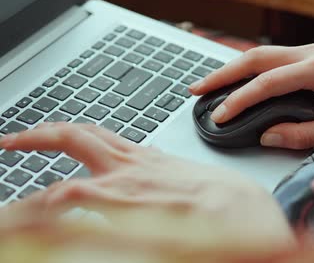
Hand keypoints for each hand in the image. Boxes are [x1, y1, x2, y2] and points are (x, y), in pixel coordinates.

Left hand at [0, 123, 294, 252]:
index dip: (60, 131)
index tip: (39, 135)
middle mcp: (134, 166)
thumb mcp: (189, 180)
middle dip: (36, 135)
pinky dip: (55, 202)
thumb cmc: (231, 203)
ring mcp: (131, 187)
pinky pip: (79, 199)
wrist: (254, 217)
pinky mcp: (133, 210)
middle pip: (76, 136)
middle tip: (11, 141)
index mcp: (146, 158)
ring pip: (67, 170)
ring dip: (34, 188)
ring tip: (13, 204)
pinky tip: (49, 208)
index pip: (93, 134)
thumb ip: (158, 175)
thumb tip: (138, 175)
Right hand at [190, 43, 313, 149]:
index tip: (220, 116)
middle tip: (195, 88)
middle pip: (256, 58)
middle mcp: (313, 53)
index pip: (266, 84)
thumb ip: (298, 135)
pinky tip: (241, 79)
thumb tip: (266, 136)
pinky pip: (276, 58)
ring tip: (210, 84)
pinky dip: (254, 68)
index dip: (239, 101)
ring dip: (235, 68)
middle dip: (223, 74)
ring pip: (264, 54)